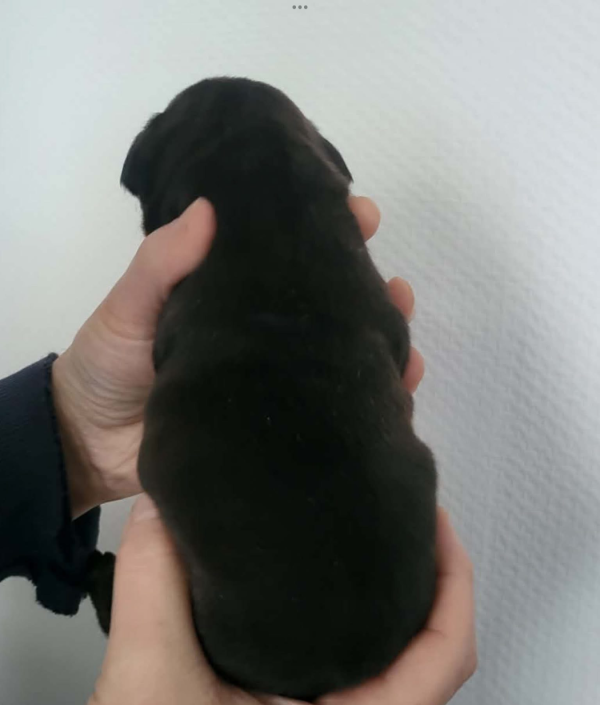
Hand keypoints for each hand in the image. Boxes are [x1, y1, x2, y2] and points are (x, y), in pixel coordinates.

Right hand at [48, 497, 475, 704]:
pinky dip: (333, 623)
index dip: (453, 578)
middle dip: (420, 580)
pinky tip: (296, 594)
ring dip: (377, 603)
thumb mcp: (146, 686)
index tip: (433, 520)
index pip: (445, 655)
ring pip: (379, 666)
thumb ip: (153, 588)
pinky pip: (334, 672)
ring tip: (354, 543)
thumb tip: (164, 512)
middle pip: (423, 656)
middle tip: (398, 518)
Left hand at [51, 196, 421, 518]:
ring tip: (405, 336)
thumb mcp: (128, 309)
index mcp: (229, 298)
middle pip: (324, 306)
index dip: (323, 232)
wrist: (90, 448)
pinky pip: (328, 411)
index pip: (284, 257)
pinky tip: (396, 393)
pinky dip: (368, 401)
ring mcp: (273, 383)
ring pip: (338, 357)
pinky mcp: (277, 428)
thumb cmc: (105, 368)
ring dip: (378, 343)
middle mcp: (261, 337)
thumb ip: (161, 265)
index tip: (360, 212)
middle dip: (368, 290)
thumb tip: (209, 209)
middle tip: (397, 287)